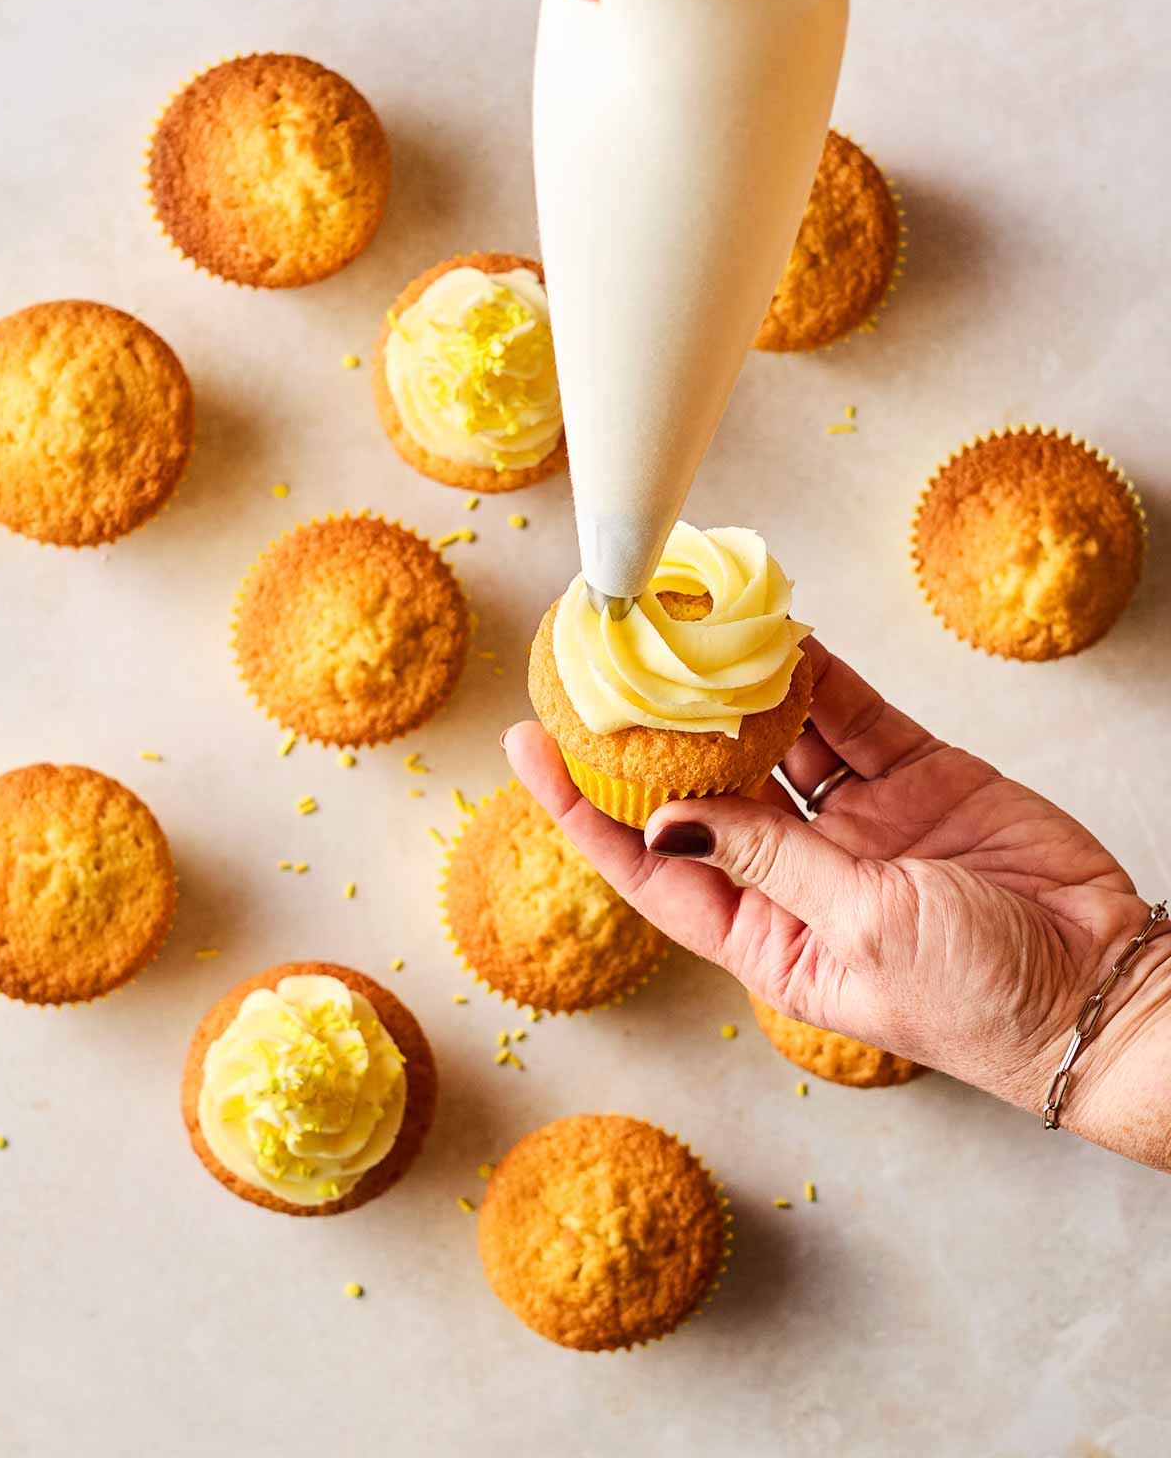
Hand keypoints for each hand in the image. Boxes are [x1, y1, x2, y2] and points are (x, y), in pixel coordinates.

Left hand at [504, 638, 1170, 1170]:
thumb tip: (667, 819)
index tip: (528, 747)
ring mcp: (855, 824)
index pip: (649, 866)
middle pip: (702, 791)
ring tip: (690, 630)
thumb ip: (770, 862)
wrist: (1103, 986)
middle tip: (604, 662)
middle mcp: (796, 875)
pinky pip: (850, 719)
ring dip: (735, 693)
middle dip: (652, 733)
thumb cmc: (979, 999)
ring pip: (774, 742)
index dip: (583, 808)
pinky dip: (817, 679)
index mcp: (765, 936)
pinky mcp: (913, 779)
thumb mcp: (861, 934)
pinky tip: (782, 639)